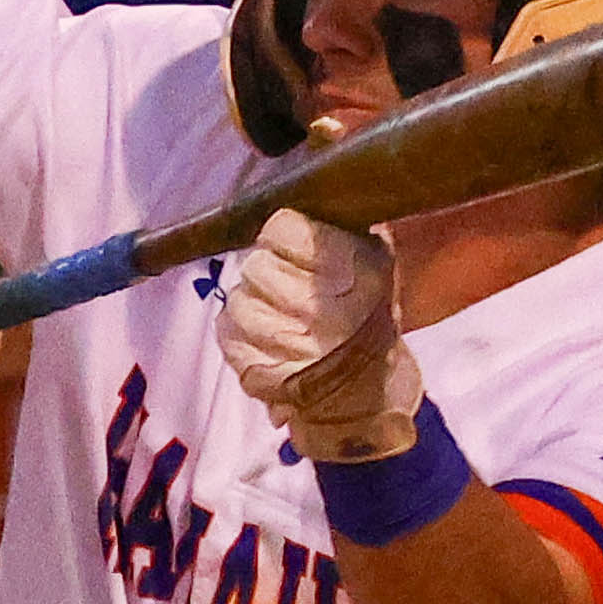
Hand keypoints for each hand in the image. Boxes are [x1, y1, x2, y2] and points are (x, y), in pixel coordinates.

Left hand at [216, 206, 422, 462]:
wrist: (365, 397)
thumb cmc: (368, 324)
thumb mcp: (376, 266)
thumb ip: (342, 230)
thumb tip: (302, 206)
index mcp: (346, 269)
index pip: (280, 229)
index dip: (282, 238)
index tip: (292, 250)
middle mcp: (313, 304)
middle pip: (256, 265)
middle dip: (267, 274)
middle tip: (286, 289)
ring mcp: (282, 340)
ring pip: (237, 300)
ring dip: (251, 305)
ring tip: (276, 317)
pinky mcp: (255, 368)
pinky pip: (226, 333)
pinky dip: (238, 334)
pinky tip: (262, 340)